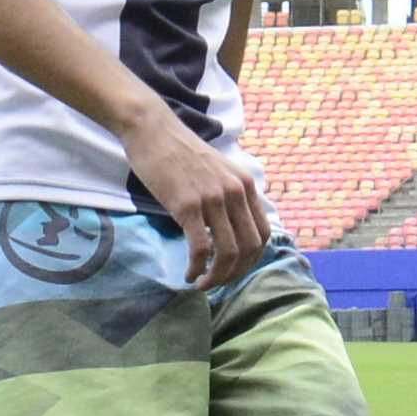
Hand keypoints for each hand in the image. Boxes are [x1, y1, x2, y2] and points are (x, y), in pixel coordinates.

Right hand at [127, 113, 274, 290]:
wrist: (153, 131)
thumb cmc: (180, 153)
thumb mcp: (218, 171)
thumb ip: (230, 195)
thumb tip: (231, 229)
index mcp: (246, 185)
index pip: (263, 234)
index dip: (251, 260)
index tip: (234, 270)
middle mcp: (235, 192)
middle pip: (250, 249)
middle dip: (235, 274)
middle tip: (217, 282)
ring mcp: (213, 198)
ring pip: (228, 253)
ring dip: (217, 277)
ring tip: (202, 284)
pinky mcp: (188, 205)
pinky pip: (201, 248)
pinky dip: (197, 268)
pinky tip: (189, 274)